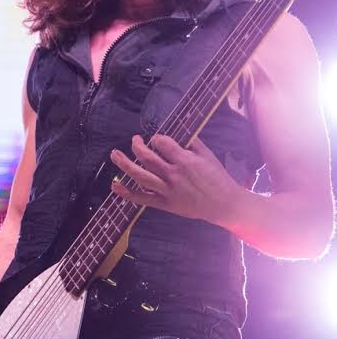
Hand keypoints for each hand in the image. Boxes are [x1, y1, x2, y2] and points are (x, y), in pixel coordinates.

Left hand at [110, 134, 241, 225]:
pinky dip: (127, 193)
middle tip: (135, 140)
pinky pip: (142, 198)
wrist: (225, 204)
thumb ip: (190, 143)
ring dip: (124, 164)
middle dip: (137, 146)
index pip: (161, 143)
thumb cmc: (218, 178)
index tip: (158, 141)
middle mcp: (174, 175)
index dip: (157, 139)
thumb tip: (176, 134)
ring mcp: (168, 190)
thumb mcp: (207, 155)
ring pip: (140, 176)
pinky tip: (115, 186)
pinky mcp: (165, 204)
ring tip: (114, 154)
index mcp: (185, 161)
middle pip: (146, 157)